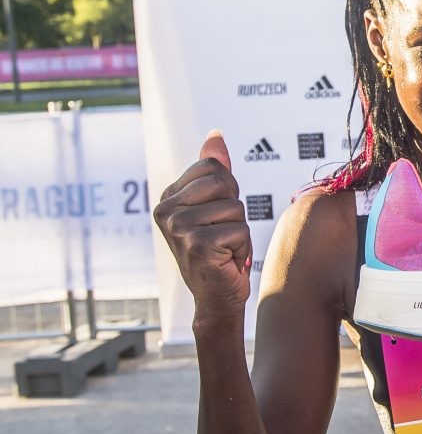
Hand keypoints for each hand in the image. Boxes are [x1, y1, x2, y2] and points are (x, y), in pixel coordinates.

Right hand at [153, 130, 252, 321]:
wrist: (217, 297)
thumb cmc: (220, 250)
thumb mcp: (216, 205)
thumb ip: (214, 171)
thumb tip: (215, 136)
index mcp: (168, 197)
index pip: (212, 167)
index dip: (227, 191)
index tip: (216, 216)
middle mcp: (166, 211)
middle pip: (223, 183)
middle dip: (235, 210)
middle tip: (223, 235)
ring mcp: (178, 228)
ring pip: (235, 208)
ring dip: (240, 231)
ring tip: (225, 249)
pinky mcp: (197, 245)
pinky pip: (240, 230)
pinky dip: (242, 247)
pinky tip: (227, 261)